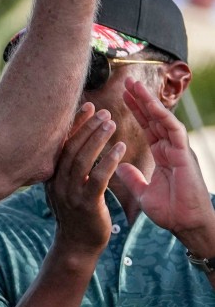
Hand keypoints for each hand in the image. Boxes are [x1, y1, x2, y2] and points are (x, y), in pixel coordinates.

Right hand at [45, 103, 122, 258]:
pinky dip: (108, 161)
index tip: (88, 105)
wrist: (77, 245)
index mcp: (51, 174)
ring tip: (112, 123)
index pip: (62, 143)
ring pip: (82, 159)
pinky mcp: (86, 204)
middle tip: (104, 111)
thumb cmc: (76, 214)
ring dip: (97, 138)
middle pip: (71, 147)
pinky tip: (120, 148)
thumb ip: (68, 167)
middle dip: (87, 126)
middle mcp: (57, 181)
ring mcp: (70, 193)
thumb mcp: (66, 187)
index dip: (75, 123)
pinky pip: (97, 178)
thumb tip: (75, 143)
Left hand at [117, 79, 214, 248]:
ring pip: (163, 119)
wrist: (186, 226)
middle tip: (126, 81)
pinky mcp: (184, 154)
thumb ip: (132, 177)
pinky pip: (173, 130)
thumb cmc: (170, 212)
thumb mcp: (143, 192)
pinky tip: (151, 105)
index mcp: (162, 154)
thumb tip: (119, 165)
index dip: (136, 110)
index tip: (123, 96)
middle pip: (154, 118)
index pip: (147, 126)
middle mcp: (171, 148)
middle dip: (141, 99)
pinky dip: (162, 116)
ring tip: (135, 85)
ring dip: (149, 101)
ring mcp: (179, 150)